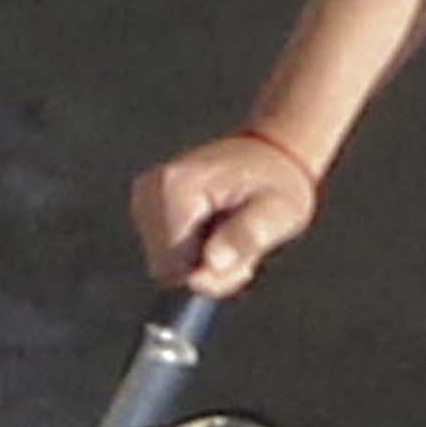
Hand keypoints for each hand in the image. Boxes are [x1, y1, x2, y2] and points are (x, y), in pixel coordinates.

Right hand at [130, 134, 318, 295]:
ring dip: (201, 262)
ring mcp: (144, 197)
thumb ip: (248, 236)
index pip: (176, 270)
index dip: (213, 273)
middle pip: (167, 271)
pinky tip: (215, 228)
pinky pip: (165, 255)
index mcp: (177, 187)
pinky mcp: (146, 206)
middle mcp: (150, 190)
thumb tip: (212, 264)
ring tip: (230, 231)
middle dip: (207, 269)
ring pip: (165, 267)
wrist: (271, 153)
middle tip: (240, 242)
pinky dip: (192, 252)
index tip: (243, 251)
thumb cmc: (278, 182)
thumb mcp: (280, 211)